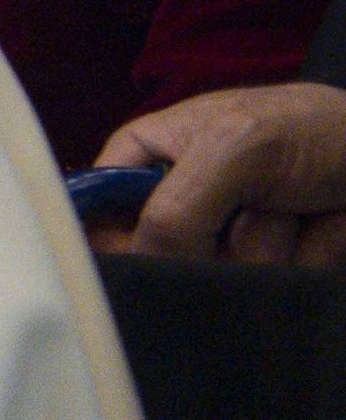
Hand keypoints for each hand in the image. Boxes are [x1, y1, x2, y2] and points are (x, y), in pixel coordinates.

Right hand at [104, 82, 345, 268]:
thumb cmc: (319, 129)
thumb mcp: (236, 145)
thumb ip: (175, 208)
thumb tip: (147, 267)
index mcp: (151, 155)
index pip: (97, 203)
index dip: (111, 233)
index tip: (140, 245)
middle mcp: (184, 200)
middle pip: (157, 254)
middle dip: (213, 242)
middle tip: (252, 205)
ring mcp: (229, 238)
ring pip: (219, 278)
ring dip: (272, 245)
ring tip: (304, 205)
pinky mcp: (273, 267)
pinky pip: (268, 290)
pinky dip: (306, 258)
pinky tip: (324, 225)